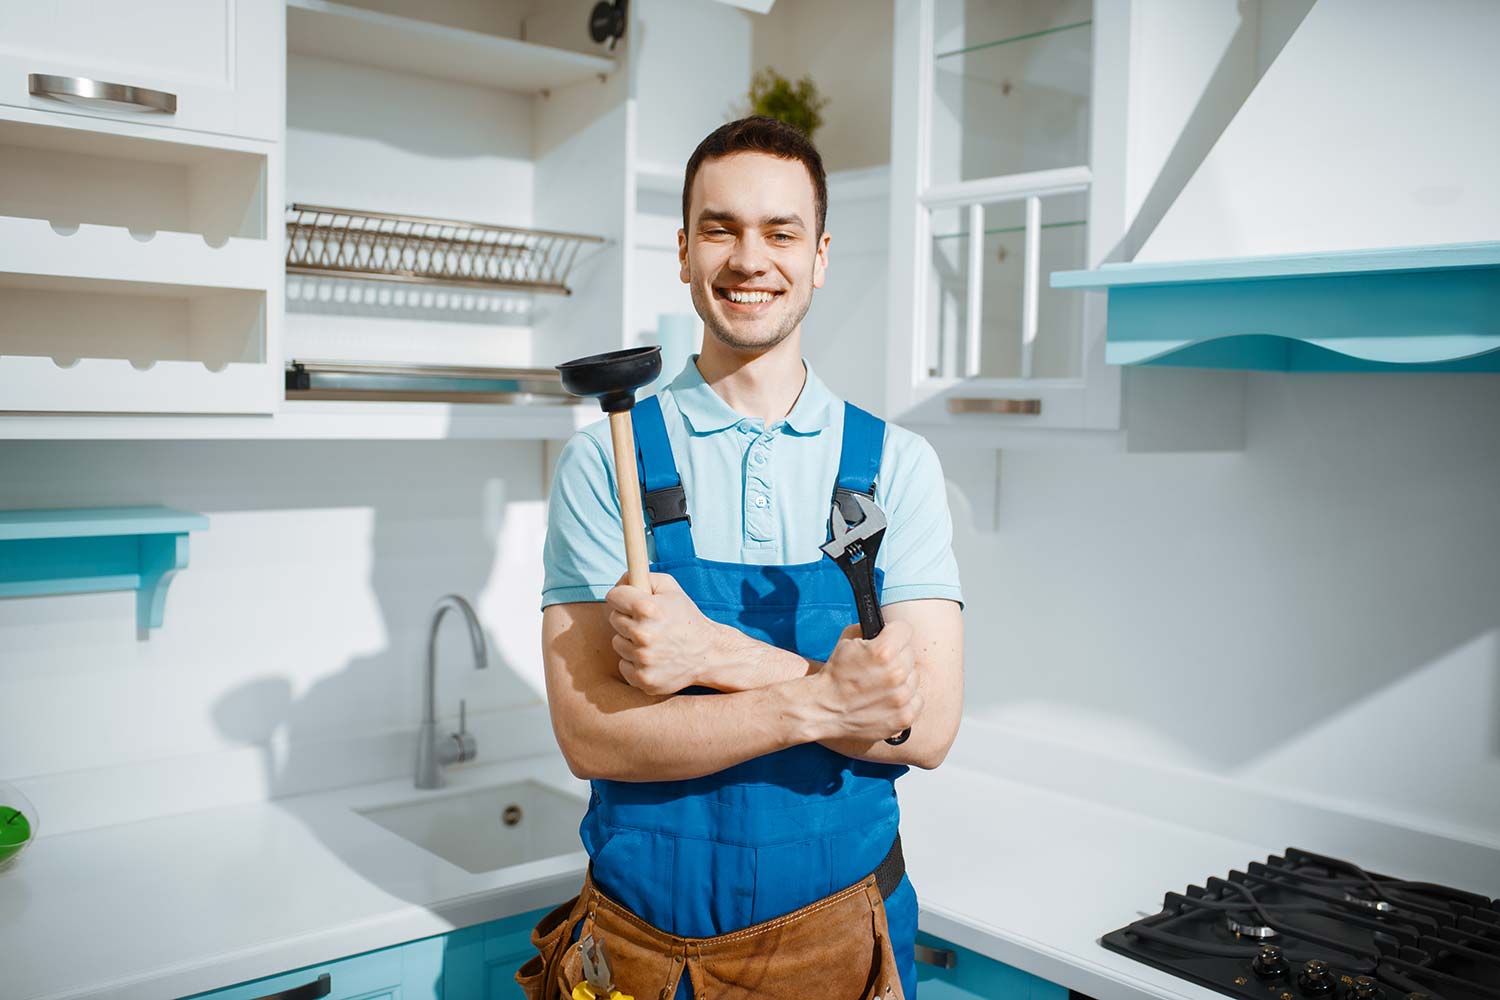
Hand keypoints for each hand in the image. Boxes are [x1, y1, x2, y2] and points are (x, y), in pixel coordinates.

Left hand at [605, 572, 724, 695]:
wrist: (708, 653)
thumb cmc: (687, 619)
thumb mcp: (671, 588)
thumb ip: (643, 576)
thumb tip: (621, 580)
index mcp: (648, 608)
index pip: (613, 597)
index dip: (622, 597)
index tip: (630, 602)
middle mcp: (643, 634)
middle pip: (614, 619)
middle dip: (628, 618)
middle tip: (649, 622)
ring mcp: (642, 659)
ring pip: (618, 643)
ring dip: (631, 641)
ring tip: (653, 640)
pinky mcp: (643, 679)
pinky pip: (624, 665)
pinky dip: (635, 662)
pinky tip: (653, 657)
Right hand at [812, 622, 921, 742]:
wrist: (823, 709)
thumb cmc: (835, 675)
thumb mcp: (848, 641)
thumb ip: (871, 630)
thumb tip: (887, 629)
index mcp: (883, 651)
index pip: (905, 629)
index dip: (893, 633)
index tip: (888, 638)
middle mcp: (896, 674)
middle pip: (910, 654)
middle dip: (896, 656)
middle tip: (880, 665)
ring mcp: (901, 699)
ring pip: (914, 677)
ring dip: (901, 679)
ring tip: (882, 684)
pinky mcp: (903, 718)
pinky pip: (917, 701)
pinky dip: (905, 700)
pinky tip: (888, 699)